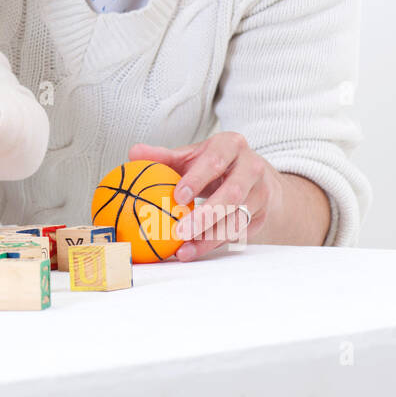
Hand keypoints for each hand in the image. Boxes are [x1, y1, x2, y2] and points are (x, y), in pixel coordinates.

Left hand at [128, 131, 282, 261]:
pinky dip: (216, 243)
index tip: (177, 196)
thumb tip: (134, 152)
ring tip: (184, 250)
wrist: (254, 175)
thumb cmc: (214, 164)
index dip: (198, 178)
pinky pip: (239, 233)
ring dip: (210, 238)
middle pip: (233, 193)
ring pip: (238, 219)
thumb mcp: (191, 156)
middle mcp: (252, 167)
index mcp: (231, 145)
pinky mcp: (261, 215)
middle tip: (179, 232)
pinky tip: (194, 251)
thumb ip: (163, 156)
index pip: (216, 160)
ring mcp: (260, 193)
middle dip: (206, 215)